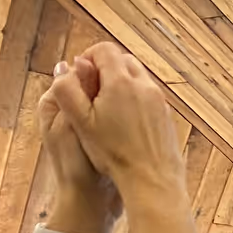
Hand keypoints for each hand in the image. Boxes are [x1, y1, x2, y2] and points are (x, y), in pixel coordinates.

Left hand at [38, 57, 120, 232]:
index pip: (74, 75)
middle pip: (91, 88)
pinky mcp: (105, 139)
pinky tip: (138, 121)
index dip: (94, 74)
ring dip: (119, 103)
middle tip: (126, 94)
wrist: (91, 204)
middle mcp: (69, 113)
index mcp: (54, 106)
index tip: (113, 80)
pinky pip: (115, 119)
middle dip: (108, 89)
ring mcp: (87, 126)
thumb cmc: (76, 169)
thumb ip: (73, 95)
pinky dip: (125, 118)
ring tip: (134, 106)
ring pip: (105, 102)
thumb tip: (77, 61)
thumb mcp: (70, 127)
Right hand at [45, 43, 187, 210]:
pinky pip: (149, 97)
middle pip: (123, 60)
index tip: (80, 76)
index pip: (104, 50)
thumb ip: (67, 90)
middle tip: (92, 90)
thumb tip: (65, 66)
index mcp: (121, 82)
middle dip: (105, 68)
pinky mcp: (168, 117)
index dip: (88, 57)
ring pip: (138, 78)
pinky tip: (125, 122)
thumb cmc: (113, 154)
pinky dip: (136, 99)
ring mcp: (160, 102)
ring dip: (121, 83)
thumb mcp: (79, 122)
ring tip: (107, 107)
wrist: (153, 182)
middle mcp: (145, 86)